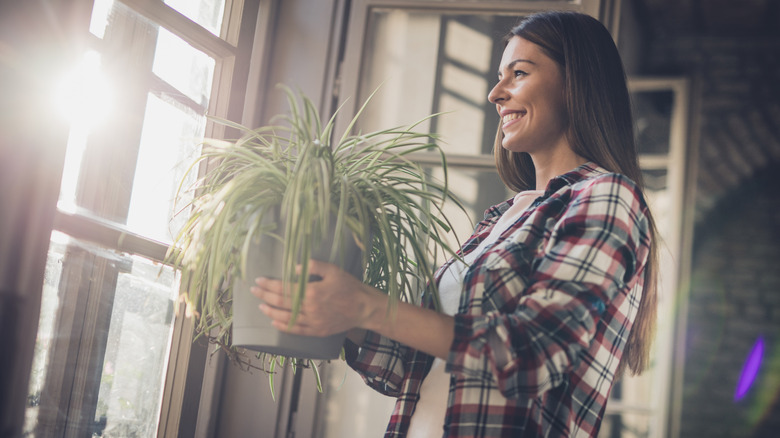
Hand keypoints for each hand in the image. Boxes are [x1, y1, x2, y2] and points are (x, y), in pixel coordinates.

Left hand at [250, 259, 381, 336]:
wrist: (364, 308)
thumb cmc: (349, 286)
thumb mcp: (333, 270)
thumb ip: (313, 266)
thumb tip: (293, 268)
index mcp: (312, 292)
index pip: (284, 288)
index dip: (269, 284)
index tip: (258, 280)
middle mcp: (310, 309)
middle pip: (281, 303)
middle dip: (265, 295)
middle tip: (254, 290)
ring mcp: (313, 322)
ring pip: (285, 318)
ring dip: (270, 312)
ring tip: (261, 306)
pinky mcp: (317, 331)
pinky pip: (296, 330)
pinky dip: (283, 327)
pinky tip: (275, 323)